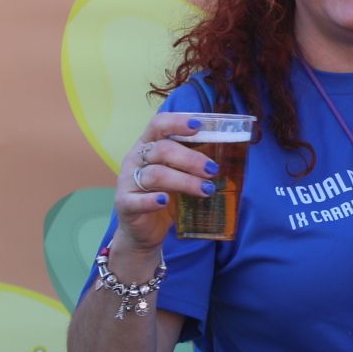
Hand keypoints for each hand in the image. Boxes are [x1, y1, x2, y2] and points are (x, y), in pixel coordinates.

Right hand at [111, 113, 221, 262]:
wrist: (143, 229)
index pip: (158, 125)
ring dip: (184, 181)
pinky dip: (152, 200)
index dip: (177, 122)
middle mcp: (135, 159)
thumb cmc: (165, 195)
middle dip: (191, 159)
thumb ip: (191, 162)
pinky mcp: (125, 204)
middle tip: (213, 170)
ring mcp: (128, 181)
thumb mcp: (178, 174)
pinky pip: (137, 200)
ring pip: (156, 175)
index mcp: (147, 145)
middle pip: (162, 150)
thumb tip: (227, 154)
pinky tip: (166, 201)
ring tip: (206, 189)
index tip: (199, 125)